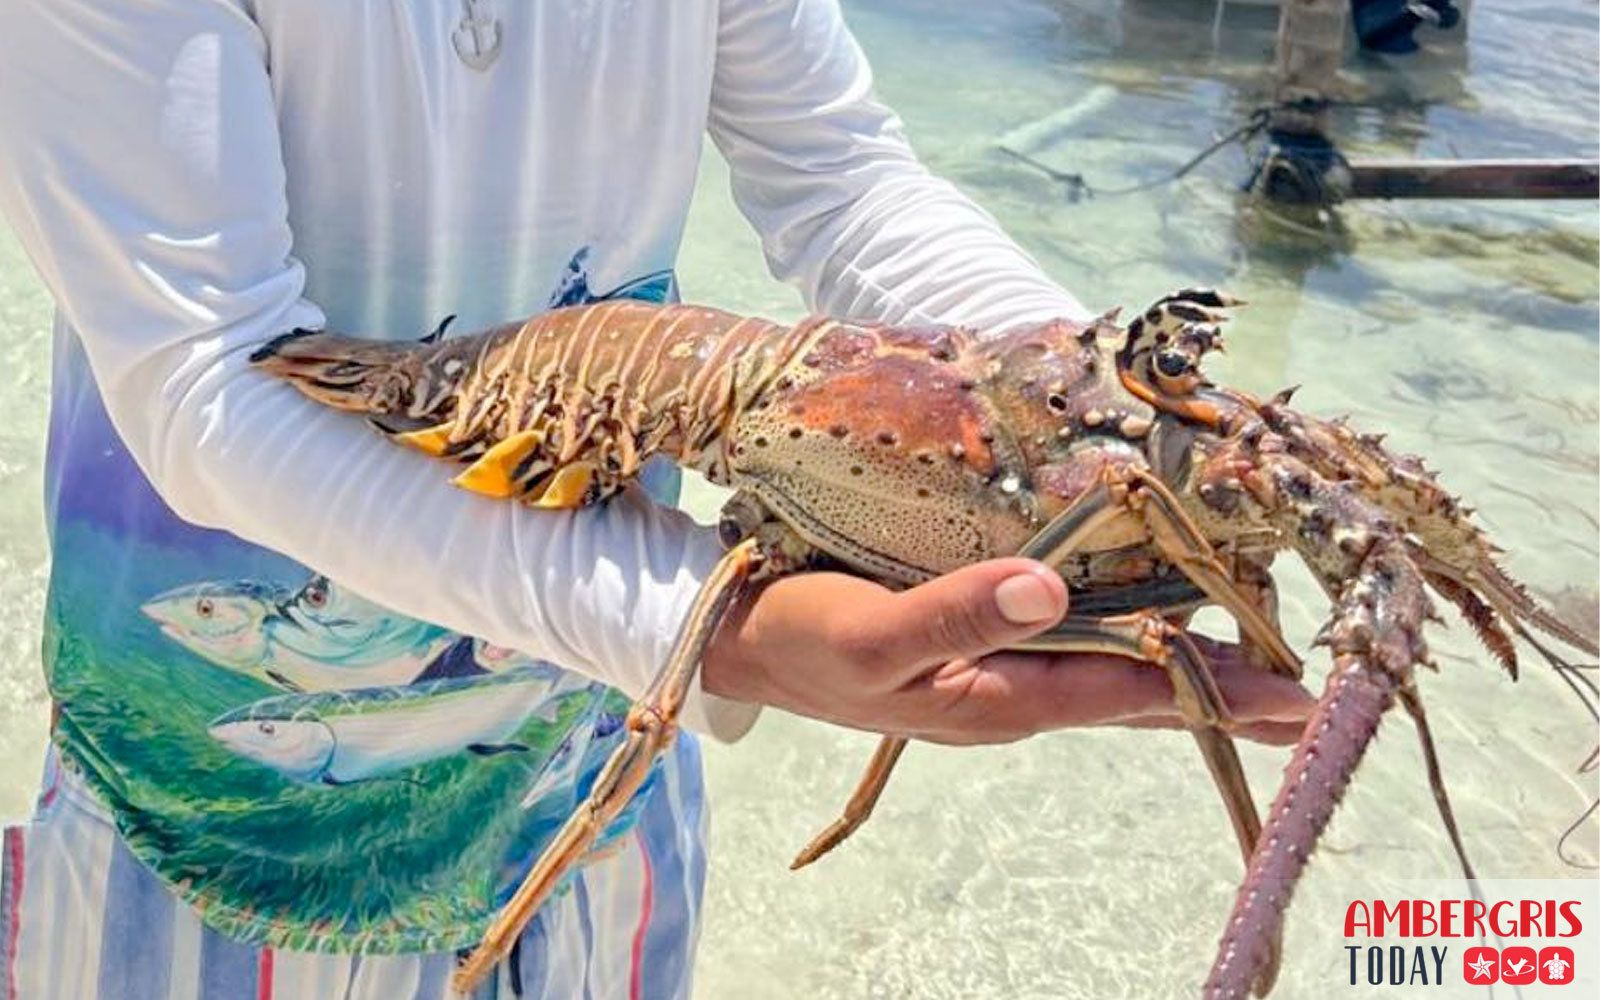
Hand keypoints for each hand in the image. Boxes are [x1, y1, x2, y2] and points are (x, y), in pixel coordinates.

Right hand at [701, 557, 1314, 745]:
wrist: (744, 644)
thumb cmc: (802, 637)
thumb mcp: (868, 636)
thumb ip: (955, 615)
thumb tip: (1052, 589)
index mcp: (999, 696)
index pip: (1129, 691)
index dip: (1215, 690)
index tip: (1300, 699)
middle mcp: (1015, 693)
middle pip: (1140, 701)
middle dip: (1224, 702)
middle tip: (1313, 707)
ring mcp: (1000, 677)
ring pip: (1116, 681)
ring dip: (1187, 680)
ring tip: (1258, 683)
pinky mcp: (983, 652)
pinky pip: (1080, 654)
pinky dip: (1133, 647)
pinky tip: (1154, 634)